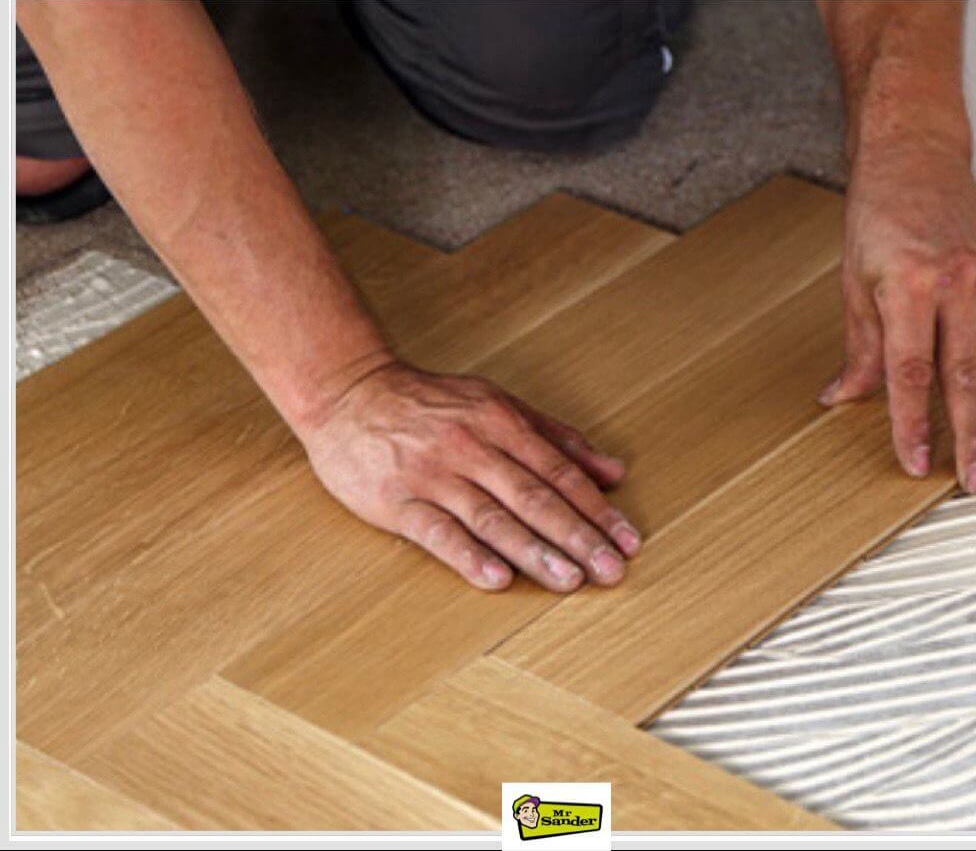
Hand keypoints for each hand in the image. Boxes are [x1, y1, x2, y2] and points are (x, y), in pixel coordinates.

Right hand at [297, 359, 639, 591]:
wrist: (349, 394)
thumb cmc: (430, 403)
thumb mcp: (498, 404)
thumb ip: (557, 438)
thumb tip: (613, 471)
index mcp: (500, 422)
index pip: (558, 472)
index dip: (596, 508)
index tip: (627, 541)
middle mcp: (471, 447)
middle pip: (533, 497)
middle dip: (577, 536)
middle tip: (611, 571)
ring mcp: (432, 475)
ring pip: (491, 518)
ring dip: (534, 551)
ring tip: (569, 581)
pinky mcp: (396, 500)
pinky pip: (436, 532)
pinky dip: (467, 556)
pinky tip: (496, 579)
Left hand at [818, 139, 975, 492]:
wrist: (916, 155)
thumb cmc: (878, 212)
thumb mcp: (854, 280)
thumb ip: (857, 346)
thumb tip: (841, 396)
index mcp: (910, 286)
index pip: (912, 372)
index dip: (913, 423)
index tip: (915, 461)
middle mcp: (955, 287)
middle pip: (964, 377)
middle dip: (969, 436)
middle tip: (972, 481)